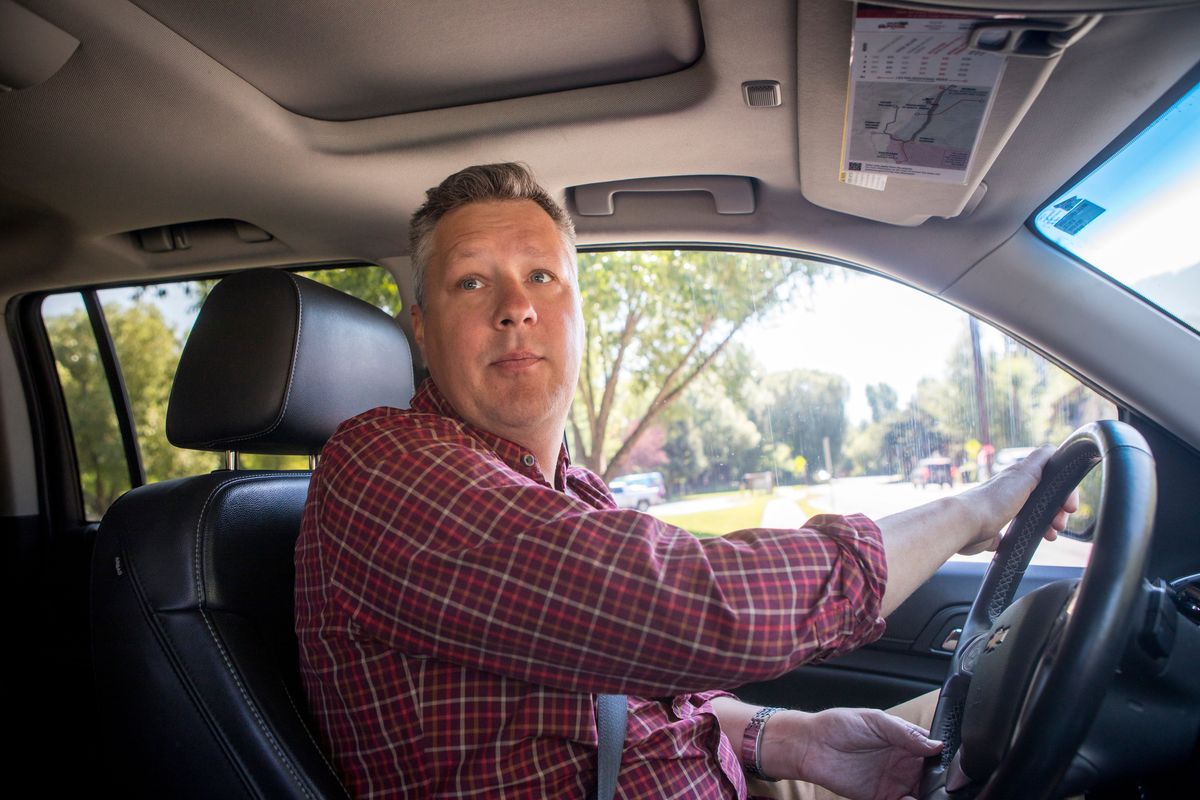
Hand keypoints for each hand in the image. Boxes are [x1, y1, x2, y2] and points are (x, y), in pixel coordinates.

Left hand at [762, 707, 941, 799]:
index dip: (946, 758)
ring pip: (922, 793)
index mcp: (904, 740)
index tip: (957, 766)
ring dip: (930, 795)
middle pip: (932, 776)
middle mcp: (902, 762)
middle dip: (942, 782)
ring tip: (938, 796)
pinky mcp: (881, 796)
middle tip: (951, 787)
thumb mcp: (875, 721)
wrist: (811, 746)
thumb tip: (935, 745)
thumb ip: (905, 734)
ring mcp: (894, 781)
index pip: (934, 751)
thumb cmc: (839, 725)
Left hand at [955, 445, 1077, 555]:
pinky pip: (1015, 534)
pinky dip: (1026, 538)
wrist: (966, 524)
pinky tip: (1031, 540)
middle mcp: (1012, 493)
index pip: (1051, 481)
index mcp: (1020, 478)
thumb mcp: (1024, 474)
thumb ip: (1040, 460)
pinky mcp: (995, 531)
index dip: (1064, 493)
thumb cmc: (994, 501)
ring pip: (1034, 518)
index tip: (1070, 507)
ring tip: (1050, 535)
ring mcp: (1003, 512)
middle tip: (1059, 524)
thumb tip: (1053, 448)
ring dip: (1047, 526)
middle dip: (1058, 513)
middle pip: (1044, 501)